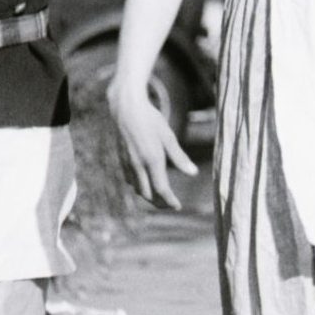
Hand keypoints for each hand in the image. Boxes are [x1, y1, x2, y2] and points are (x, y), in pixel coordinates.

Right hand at [108, 72, 196, 209]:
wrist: (126, 108)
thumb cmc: (151, 120)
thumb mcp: (168, 137)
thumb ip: (180, 158)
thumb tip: (193, 173)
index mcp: (152, 160)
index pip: (162, 190)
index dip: (170, 201)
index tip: (178, 206)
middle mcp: (138, 165)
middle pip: (148, 194)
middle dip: (160, 203)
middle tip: (170, 204)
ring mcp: (128, 163)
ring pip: (137, 189)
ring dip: (148, 196)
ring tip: (159, 196)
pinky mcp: (121, 159)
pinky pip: (129, 180)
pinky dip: (138, 186)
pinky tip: (144, 182)